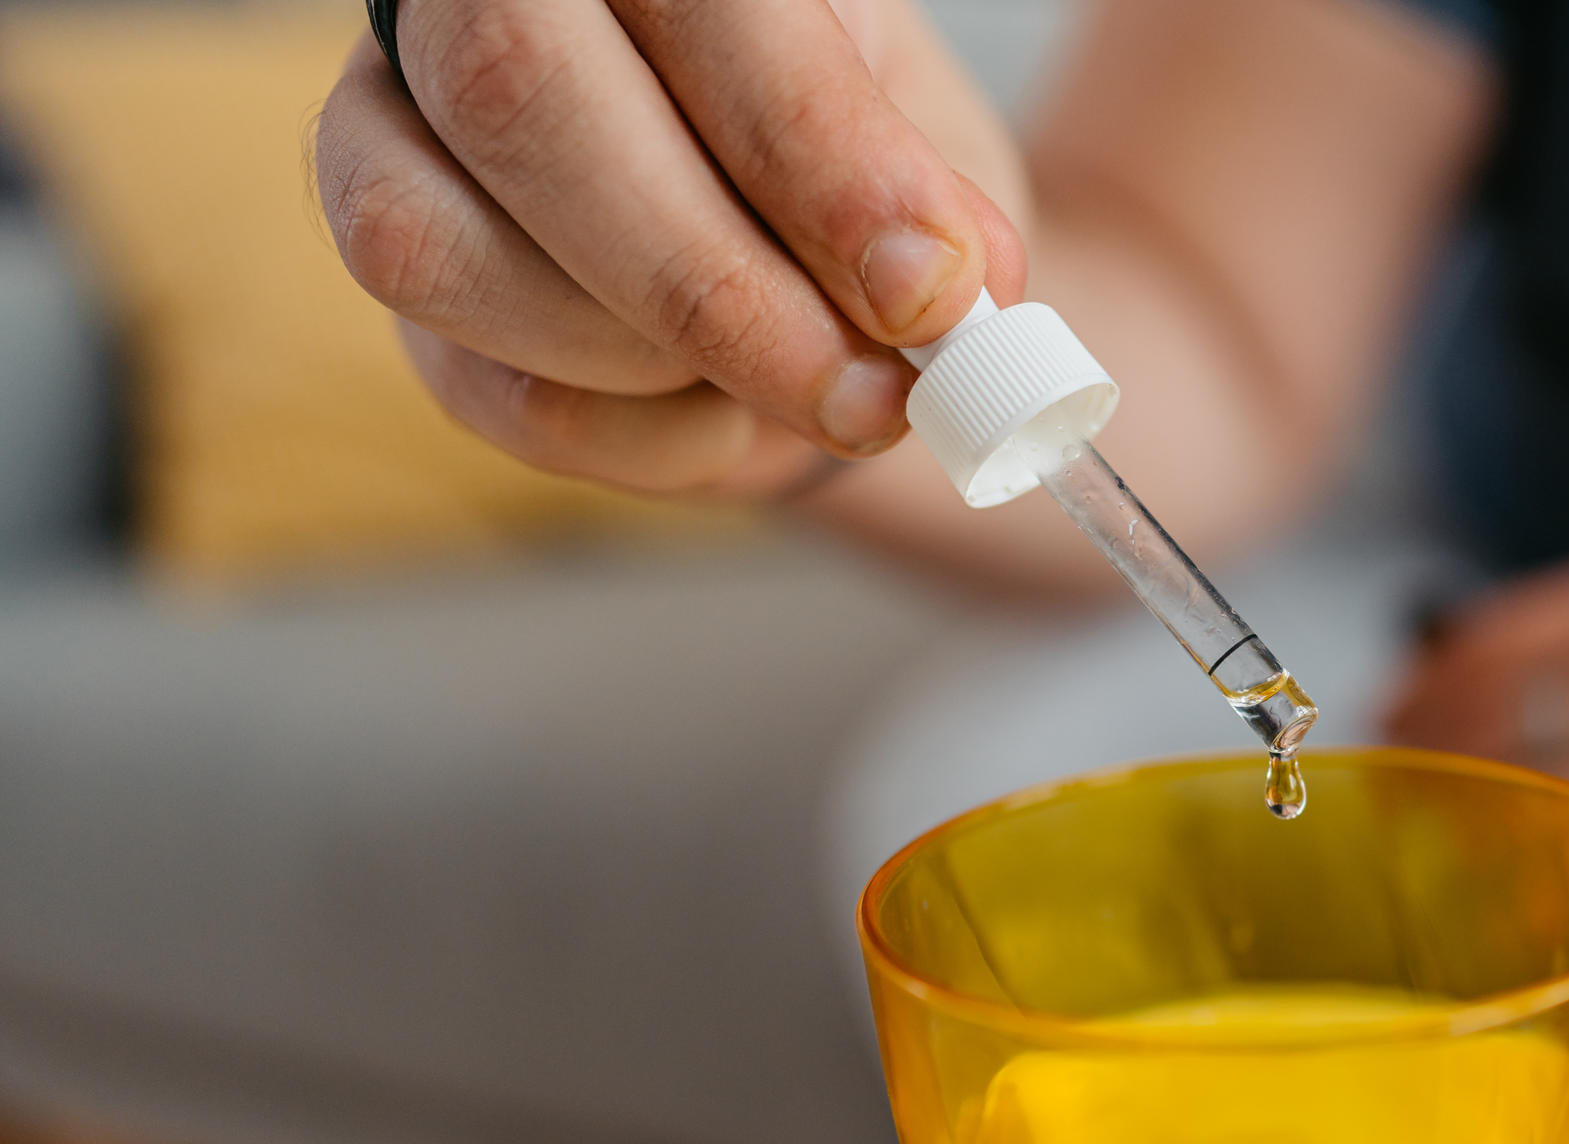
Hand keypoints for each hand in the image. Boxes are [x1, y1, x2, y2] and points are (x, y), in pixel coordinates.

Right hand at [315, 0, 1028, 498]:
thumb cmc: (862, 183)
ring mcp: (397, 129)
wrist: (817, 260)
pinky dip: (649, 437)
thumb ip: (929, 206)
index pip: (694, 1)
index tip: (932, 290)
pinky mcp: (402, 278)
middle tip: (873, 395)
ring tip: (809, 387)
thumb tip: (927, 288)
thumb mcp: (931, 164)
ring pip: (447, 250)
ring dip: (665, 364)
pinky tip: (730, 414)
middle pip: (516, 93)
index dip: (813, 152)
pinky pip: (495, 392)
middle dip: (714, 286)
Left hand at [1385, 541, 1568, 986]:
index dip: (1410, 716)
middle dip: (1424, 802)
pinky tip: (1532, 940)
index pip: (1468, 657)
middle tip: (1399, 840)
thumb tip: (1432, 708)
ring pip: (1515, 837)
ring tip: (1450, 894)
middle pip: (1474, 749)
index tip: (1385, 750)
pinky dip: (1541, 931)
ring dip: (1465, 874)